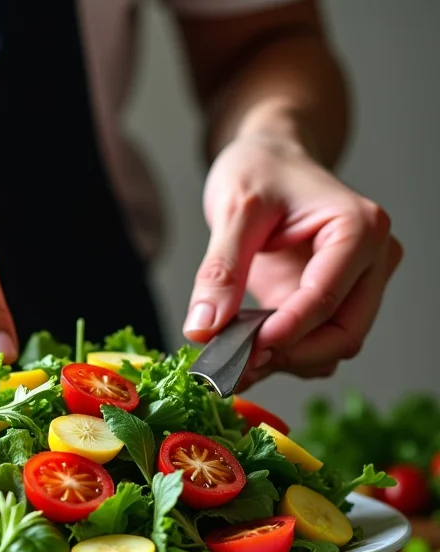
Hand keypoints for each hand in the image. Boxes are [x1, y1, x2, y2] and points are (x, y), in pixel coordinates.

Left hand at [184, 135, 401, 387]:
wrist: (268, 162)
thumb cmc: (260, 170)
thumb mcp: (234, 211)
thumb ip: (220, 271)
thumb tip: (203, 330)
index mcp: (359, 229)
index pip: (327, 299)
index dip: (285, 332)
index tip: (243, 352)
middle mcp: (371, 261)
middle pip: (342, 335)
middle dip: (288, 355)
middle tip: (232, 366)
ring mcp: (356, 286)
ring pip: (331, 349)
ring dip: (283, 362)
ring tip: (230, 359)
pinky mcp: (331, 304)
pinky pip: (313, 345)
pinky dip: (280, 357)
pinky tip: (241, 352)